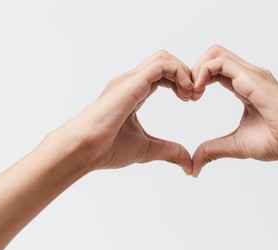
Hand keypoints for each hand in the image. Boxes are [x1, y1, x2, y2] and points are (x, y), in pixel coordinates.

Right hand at [57, 50, 193, 173]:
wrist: (84, 150)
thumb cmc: (106, 149)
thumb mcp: (147, 149)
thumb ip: (169, 151)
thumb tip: (188, 163)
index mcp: (134, 92)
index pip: (163, 74)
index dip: (181, 82)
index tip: (191, 100)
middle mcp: (132, 82)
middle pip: (165, 61)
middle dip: (185, 73)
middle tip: (194, 96)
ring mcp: (130, 80)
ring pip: (164, 58)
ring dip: (183, 72)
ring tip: (190, 94)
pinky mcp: (131, 82)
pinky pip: (162, 65)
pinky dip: (178, 73)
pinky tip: (184, 93)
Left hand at [190, 45, 277, 176]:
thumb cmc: (277, 141)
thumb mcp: (235, 145)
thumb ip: (213, 150)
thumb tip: (194, 165)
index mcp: (243, 87)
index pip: (214, 70)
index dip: (197, 80)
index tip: (190, 99)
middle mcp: (246, 76)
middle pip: (212, 56)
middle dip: (193, 71)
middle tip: (188, 94)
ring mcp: (250, 74)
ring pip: (215, 52)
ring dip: (197, 69)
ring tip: (193, 92)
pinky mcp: (251, 77)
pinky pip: (220, 61)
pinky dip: (203, 71)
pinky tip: (200, 90)